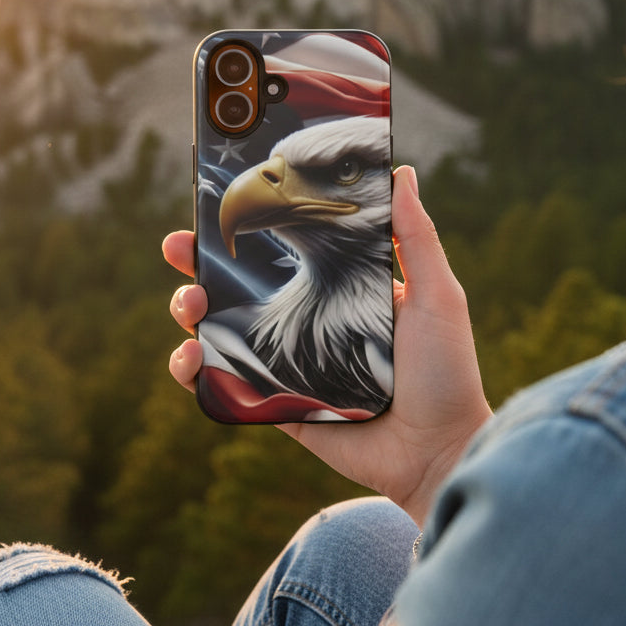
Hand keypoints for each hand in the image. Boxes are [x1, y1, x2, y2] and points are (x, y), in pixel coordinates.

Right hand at [162, 165, 490, 526]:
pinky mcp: (277, 406)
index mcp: (340, 289)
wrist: (441, 453)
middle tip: (178, 246)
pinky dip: (195, 371)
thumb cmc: (447, 373)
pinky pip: (224, 385)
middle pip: (237, 285)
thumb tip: (402, 172)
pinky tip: (191, 357)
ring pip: (219, 330)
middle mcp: (308, 321)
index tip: (214, 204)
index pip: (282, 247)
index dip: (246, 225)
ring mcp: (287, 365)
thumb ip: (416, 237)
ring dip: (189, 310)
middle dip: (198, 263)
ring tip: (189, 304)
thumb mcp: (437, 295)